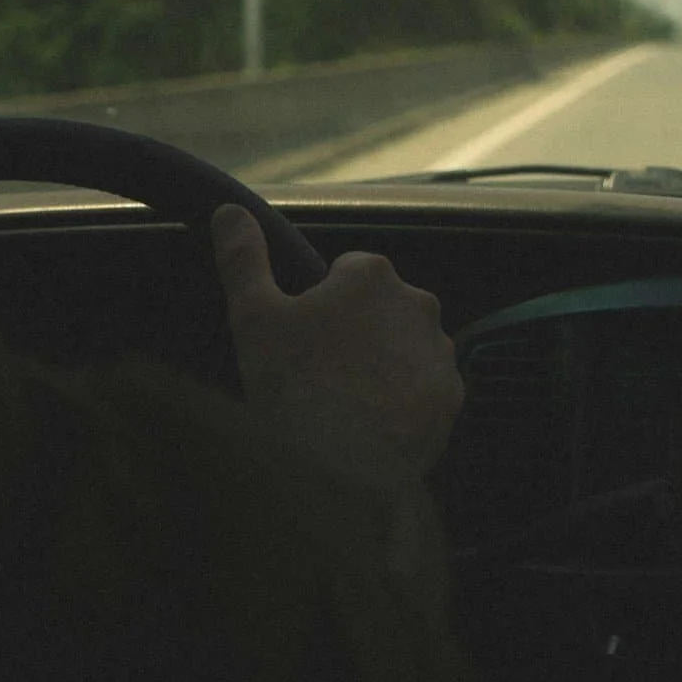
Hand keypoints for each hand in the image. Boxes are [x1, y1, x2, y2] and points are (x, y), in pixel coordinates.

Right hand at [213, 204, 463, 490]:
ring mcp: (439, 350)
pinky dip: (402, 401)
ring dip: (381, 366)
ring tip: (344, 406)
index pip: (346, 273)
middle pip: (379, 310)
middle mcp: (418, 302)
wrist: (341, 471)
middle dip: (354, 334)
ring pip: (403, 348)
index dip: (319, 305)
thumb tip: (229, 210)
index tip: (303, 339)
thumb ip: (244, 260)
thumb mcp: (254, 319)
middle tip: (319, 376)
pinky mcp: (452, 394)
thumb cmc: (293, 388)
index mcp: (371, 275)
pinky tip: (372, 426)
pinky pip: (423, 388)